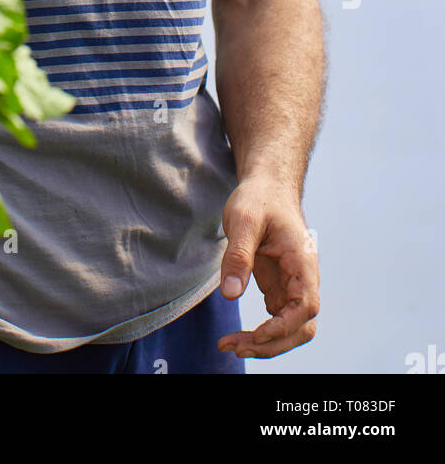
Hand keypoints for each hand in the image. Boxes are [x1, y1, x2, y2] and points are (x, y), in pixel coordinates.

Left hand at [216, 176, 319, 358]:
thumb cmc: (259, 199)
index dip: (284, 326)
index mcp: (302, 262)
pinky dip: (262, 333)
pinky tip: (240, 336)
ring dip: (267, 344)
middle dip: (272, 344)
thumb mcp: (243, 220)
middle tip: (235, 347)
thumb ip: (238, 256)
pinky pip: (278, 320)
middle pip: (302, 326)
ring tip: (232, 345)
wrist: (267, 188)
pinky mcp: (280, 288)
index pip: (305, 306)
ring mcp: (293, 286)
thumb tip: (231, 294)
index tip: (256, 335)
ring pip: (291, 328)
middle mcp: (304, 279)